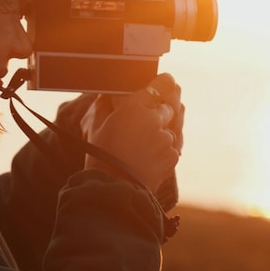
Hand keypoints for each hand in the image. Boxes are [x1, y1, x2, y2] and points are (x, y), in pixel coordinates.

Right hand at [80, 73, 183, 204]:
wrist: (114, 188)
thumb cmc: (100, 155)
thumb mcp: (96, 126)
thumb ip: (104, 104)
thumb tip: (106, 93)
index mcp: (134, 107)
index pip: (160, 84)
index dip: (164, 82)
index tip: (166, 81)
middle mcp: (154, 118)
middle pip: (168, 107)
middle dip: (159, 114)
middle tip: (143, 126)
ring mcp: (166, 138)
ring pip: (170, 129)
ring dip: (161, 135)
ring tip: (141, 149)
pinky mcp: (173, 155)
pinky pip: (172, 148)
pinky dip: (163, 151)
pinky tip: (147, 159)